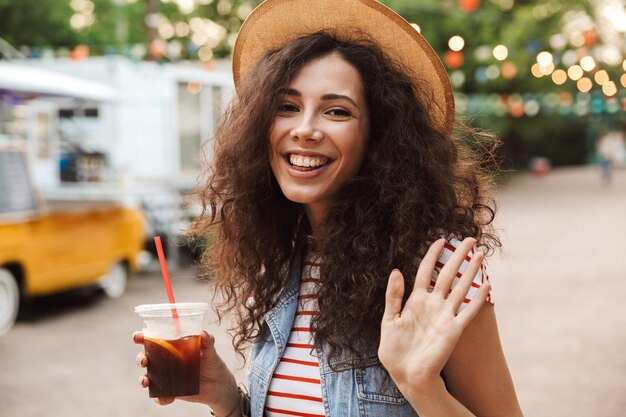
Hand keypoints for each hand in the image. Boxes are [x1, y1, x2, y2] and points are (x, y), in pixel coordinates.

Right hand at [133, 331, 239, 413]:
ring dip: (143, 379)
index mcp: (173, 348)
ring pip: (148, 377)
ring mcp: (167, 377)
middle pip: (146, 358)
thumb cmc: (213, 364)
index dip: (142, 337)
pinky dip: (160, 398)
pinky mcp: (171, 391)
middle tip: (144, 361)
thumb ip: (207, 342)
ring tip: (146, 382)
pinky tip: (167, 398)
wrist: (220, 386)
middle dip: (140, 359)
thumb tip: (202, 333)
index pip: (154, 340)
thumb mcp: (211, 352)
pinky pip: (160, 396)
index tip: (137, 337)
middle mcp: (166, 361)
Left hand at [378, 238, 489, 391]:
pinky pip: (468, 312)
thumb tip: (396, 270)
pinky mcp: (453, 330)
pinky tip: (487, 286)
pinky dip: (477, 299)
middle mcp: (432, 305)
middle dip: (457, 256)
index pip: (425, 271)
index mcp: (414, 300)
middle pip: (447, 274)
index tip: (439, 239)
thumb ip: (393, 296)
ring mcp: (444, 316)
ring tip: (481, 255)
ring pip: (461, 288)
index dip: (432, 255)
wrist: (406, 374)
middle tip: (469, 239)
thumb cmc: (394, 349)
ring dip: (471, 272)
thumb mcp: (389, 320)